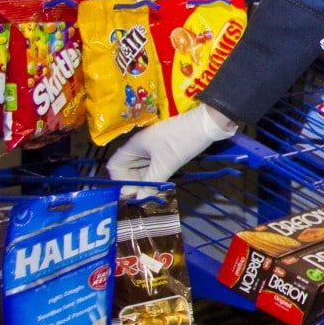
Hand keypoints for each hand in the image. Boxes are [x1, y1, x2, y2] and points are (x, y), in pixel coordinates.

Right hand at [106, 105, 238, 196]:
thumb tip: (140, 201)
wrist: (208, 123)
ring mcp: (153, 150)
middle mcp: (140, 147)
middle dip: (134, 185)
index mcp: (135, 146)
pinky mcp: (165, 152)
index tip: (130, 194)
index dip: (119, 181)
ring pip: (142, 170)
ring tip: (152, 196)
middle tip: (143, 199)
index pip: (115, 166)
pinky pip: (154, 168)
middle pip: (128, 170)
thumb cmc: (183, 140)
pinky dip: (156, 178)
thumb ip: (152, 183)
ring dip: (146, 183)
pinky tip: (162, 187)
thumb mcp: (166, 163)